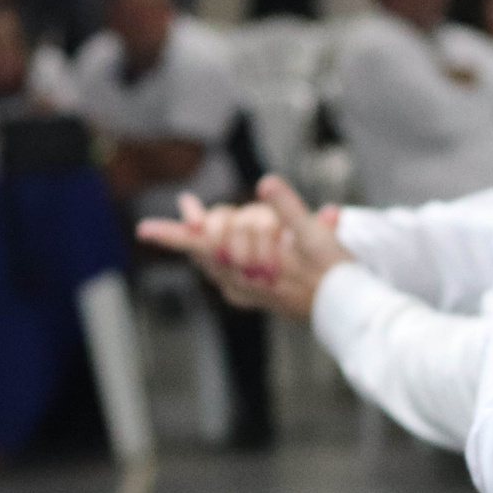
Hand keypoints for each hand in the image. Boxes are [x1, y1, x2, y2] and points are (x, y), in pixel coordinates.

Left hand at [137, 176, 345, 320]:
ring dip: (214, 233)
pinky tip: (225, 239)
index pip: (204, 247)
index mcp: (250, 270)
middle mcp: (240, 284)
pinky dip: (220, 250)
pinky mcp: (250, 293)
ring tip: (222, 216)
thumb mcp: (316, 236)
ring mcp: (243, 290)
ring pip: (213, 256)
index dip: (175, 236)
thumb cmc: (333, 274)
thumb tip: (265, 182)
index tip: (145, 230)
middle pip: (207, 245)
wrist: (346, 310)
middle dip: (205, 222)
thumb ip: (288, 208)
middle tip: (194, 203)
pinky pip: (222, 268)